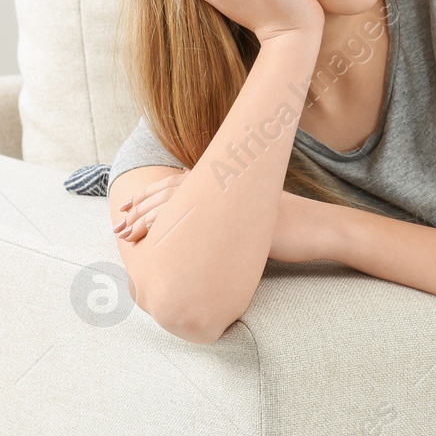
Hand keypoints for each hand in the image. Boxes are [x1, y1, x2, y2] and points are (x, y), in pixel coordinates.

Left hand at [113, 173, 337, 262]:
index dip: (148, 198)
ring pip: (175, 209)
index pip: (176, 186)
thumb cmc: (287, 229)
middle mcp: (221, 188)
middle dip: (139, 211)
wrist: (316, 229)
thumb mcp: (251, 221)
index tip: (126, 212)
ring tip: (127, 239)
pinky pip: (193, 228)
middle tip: (118, 227)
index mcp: (224, 184)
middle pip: (169, 196)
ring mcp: (226, 203)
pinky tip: (154, 250)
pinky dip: (169, 236)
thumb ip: (226, 221)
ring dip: (146, 223)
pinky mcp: (232, 220)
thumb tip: (206, 236)